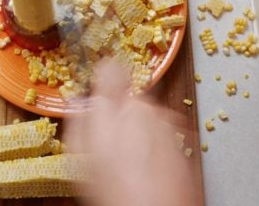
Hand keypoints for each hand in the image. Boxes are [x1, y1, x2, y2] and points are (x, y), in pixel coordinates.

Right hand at [66, 61, 198, 205]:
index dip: (103, 72)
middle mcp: (147, 109)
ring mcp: (168, 125)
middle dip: (119, 113)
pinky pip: (160, 134)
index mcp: (118, 106)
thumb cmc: (117, 190)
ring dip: (137, 130)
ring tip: (127, 161)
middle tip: (107, 141)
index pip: (110, 68)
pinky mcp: (182, 142)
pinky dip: (152, 144)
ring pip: (146, 117)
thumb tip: (77, 100)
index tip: (99, 81)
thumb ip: (79, 119)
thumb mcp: (82, 154)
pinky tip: (143, 169)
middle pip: (128, 99)